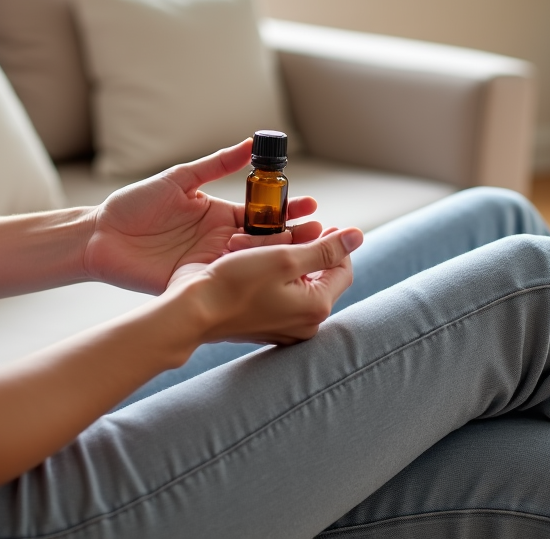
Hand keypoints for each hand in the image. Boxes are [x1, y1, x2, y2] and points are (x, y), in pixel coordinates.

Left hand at [83, 140, 321, 294]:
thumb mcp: (179, 179)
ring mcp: (209, 263)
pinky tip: (268, 276)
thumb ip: (215, 165)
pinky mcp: (194, 281)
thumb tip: (250, 145)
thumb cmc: (135, 204)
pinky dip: (246, 278)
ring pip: (250, 263)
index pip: (262, 213)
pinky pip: (225, 280)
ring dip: (277, 258)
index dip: (287, 210)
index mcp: (219, 214)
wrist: (99, 234)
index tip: (313, 207)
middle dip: (294, 237)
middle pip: (265, 240)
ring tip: (304, 252)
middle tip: (320, 233)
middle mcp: (219, 240)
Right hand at [167, 226, 363, 345]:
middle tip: (278, 233)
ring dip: (278, 256)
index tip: (316, 224)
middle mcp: (304, 323)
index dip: (333, 242)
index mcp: (316, 307)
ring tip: (254, 244)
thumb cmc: (235, 283)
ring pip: (292, 279)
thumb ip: (326, 248)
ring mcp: (282, 326)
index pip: (343, 268)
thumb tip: (357, 236)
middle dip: (298, 247)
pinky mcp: (262, 322)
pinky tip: (244, 259)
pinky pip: (273, 290)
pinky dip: (264, 271)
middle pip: (316, 273)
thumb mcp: (286, 257)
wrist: (192, 310)